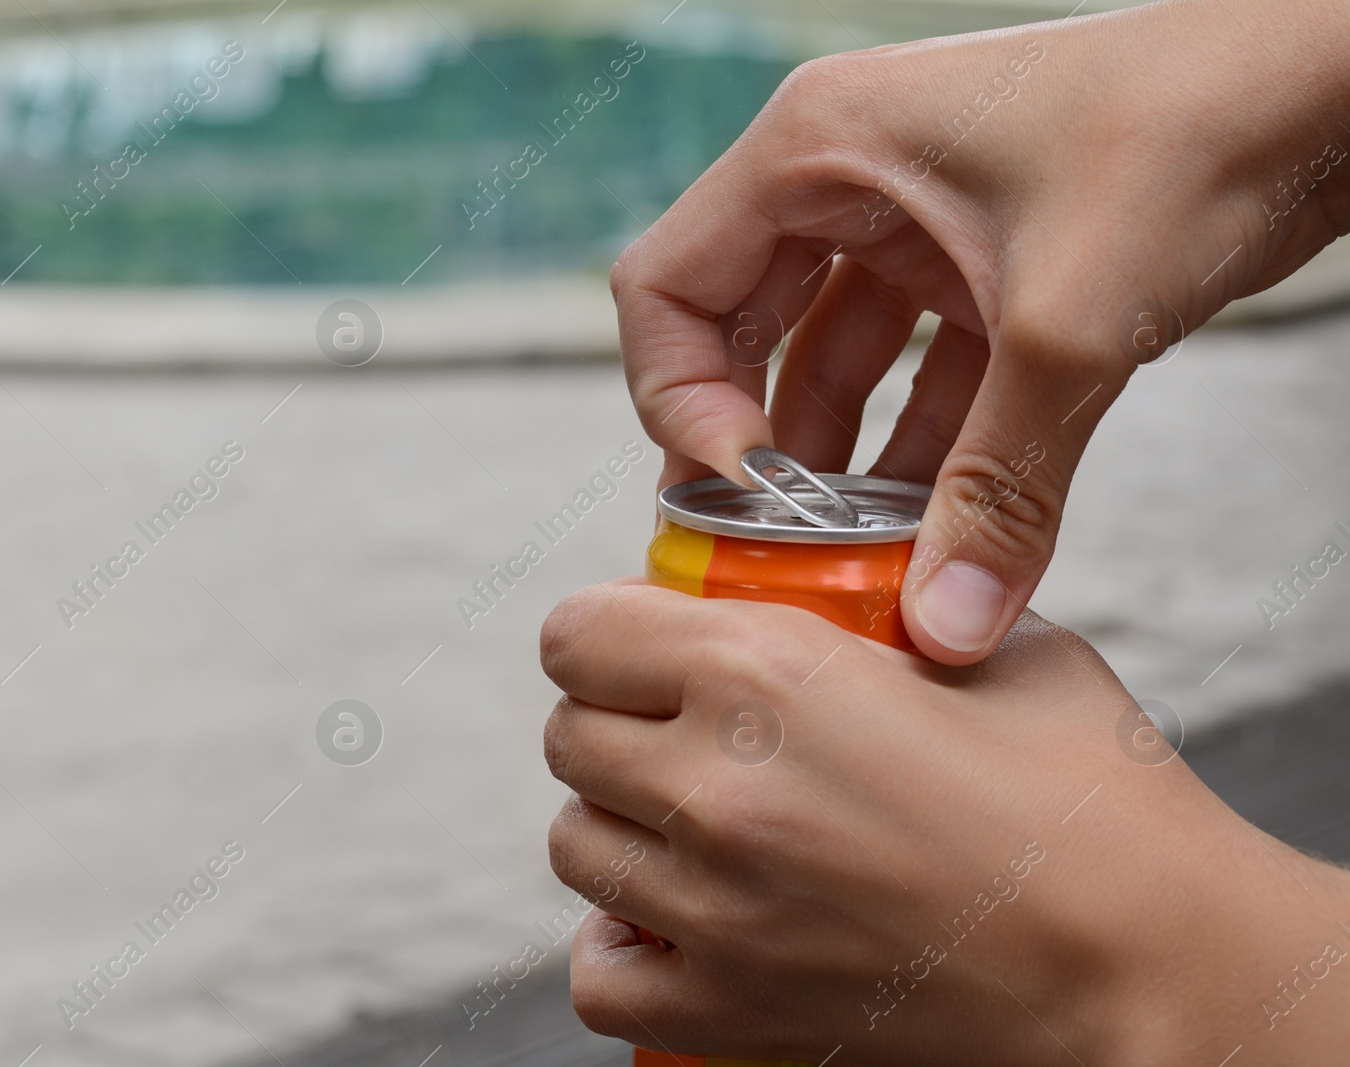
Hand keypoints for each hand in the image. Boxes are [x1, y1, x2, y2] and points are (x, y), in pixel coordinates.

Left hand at [541, 582, 1349, 1062]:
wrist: (1155, 966)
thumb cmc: (1094, 803)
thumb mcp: (990, 649)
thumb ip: (880, 611)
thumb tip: (829, 603)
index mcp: (765, 672)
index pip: (578, 633)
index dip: (610, 631)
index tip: (649, 645)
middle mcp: (716, 786)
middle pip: (569, 736)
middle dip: (619, 721)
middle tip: (687, 730)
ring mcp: (714, 907)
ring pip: (575, 843)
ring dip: (623, 824)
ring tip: (697, 822)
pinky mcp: (731, 1008)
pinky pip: (599, 973)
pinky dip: (624, 942)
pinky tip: (682, 917)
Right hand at [612, 0, 1349, 663]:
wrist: (1329, 76)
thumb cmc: (1194, 125)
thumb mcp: (1072, 325)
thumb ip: (1000, 490)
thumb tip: (945, 631)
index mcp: (814, 150)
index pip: (666, 288)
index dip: (679, 403)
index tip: (744, 495)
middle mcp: (842, 179)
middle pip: (733, 334)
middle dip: (754, 448)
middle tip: (771, 549)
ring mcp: (910, 220)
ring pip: (828, 364)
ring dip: (840, 464)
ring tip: (852, 562)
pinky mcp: (978, 263)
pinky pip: (914, 371)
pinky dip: (919, 448)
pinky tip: (931, 531)